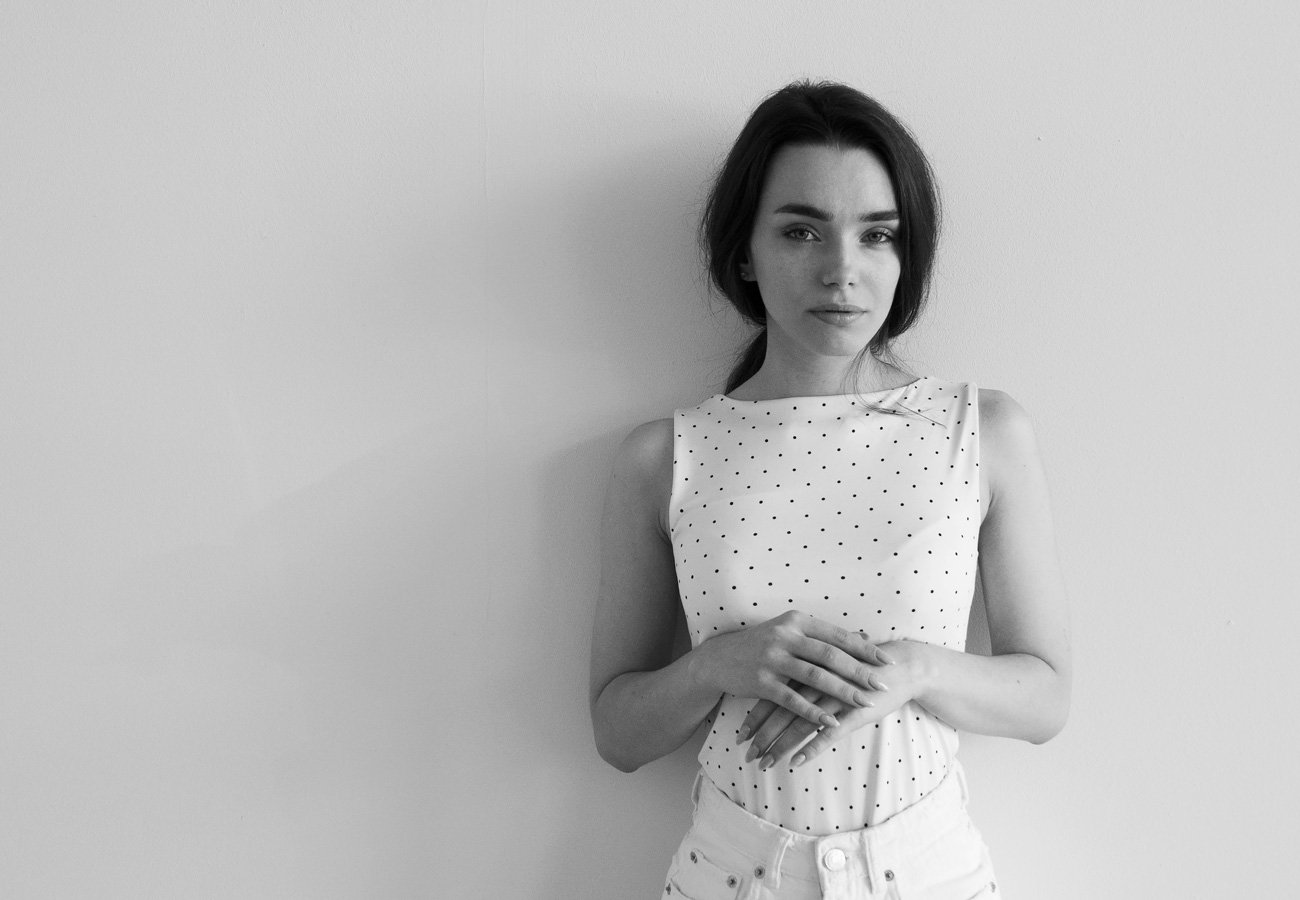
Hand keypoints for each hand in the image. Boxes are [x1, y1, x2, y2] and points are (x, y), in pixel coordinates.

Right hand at [690, 611, 894, 729]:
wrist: (718, 659)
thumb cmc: (762, 645)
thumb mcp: (790, 631)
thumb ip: (824, 635)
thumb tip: (864, 636)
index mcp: (796, 622)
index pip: (837, 635)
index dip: (864, 649)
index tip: (887, 661)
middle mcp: (785, 637)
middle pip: (830, 655)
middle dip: (859, 671)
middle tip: (882, 684)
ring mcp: (772, 659)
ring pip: (815, 677)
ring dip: (842, 692)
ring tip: (864, 704)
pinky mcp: (761, 682)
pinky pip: (793, 700)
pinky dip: (814, 712)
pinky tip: (831, 722)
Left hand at [739, 640, 925, 768]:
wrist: (900, 666)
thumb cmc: (862, 668)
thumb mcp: (831, 669)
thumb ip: (808, 679)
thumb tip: (784, 694)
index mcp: (807, 668)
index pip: (773, 694)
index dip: (756, 715)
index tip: (740, 734)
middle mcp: (815, 682)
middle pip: (780, 711)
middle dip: (761, 735)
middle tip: (745, 754)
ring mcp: (834, 697)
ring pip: (799, 724)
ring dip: (779, 746)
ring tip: (763, 764)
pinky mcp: (853, 712)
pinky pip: (827, 733)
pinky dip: (809, 749)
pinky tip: (794, 762)